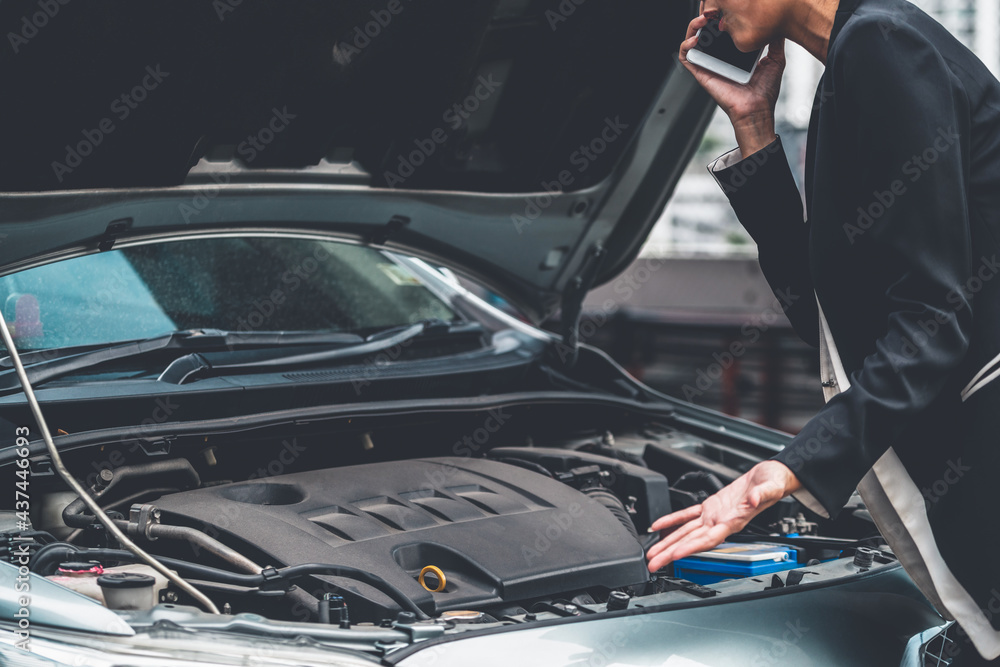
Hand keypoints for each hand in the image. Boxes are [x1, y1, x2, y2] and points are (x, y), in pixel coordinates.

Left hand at [645, 461, 801, 571]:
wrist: (772, 476)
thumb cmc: (774, 483)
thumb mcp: (771, 487)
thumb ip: (762, 494)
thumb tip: (752, 499)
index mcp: (734, 521)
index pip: (709, 539)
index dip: (692, 548)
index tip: (676, 555)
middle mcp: (721, 522)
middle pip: (692, 541)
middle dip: (672, 553)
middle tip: (653, 564)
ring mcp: (714, 515)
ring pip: (686, 531)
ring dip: (668, 543)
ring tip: (652, 554)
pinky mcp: (710, 505)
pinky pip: (688, 515)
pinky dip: (672, 520)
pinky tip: (659, 526)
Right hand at [679, 4, 785, 156]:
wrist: (756, 108)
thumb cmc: (764, 91)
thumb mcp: (774, 60)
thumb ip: (775, 43)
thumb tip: (780, 27)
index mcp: (734, 54)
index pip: (722, 31)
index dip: (719, 19)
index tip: (725, 9)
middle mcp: (719, 58)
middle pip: (705, 33)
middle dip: (704, 18)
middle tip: (711, 11)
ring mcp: (709, 65)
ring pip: (692, 42)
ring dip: (692, 28)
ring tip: (701, 20)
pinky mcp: (701, 73)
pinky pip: (686, 58)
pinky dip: (685, 46)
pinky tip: (694, 39)